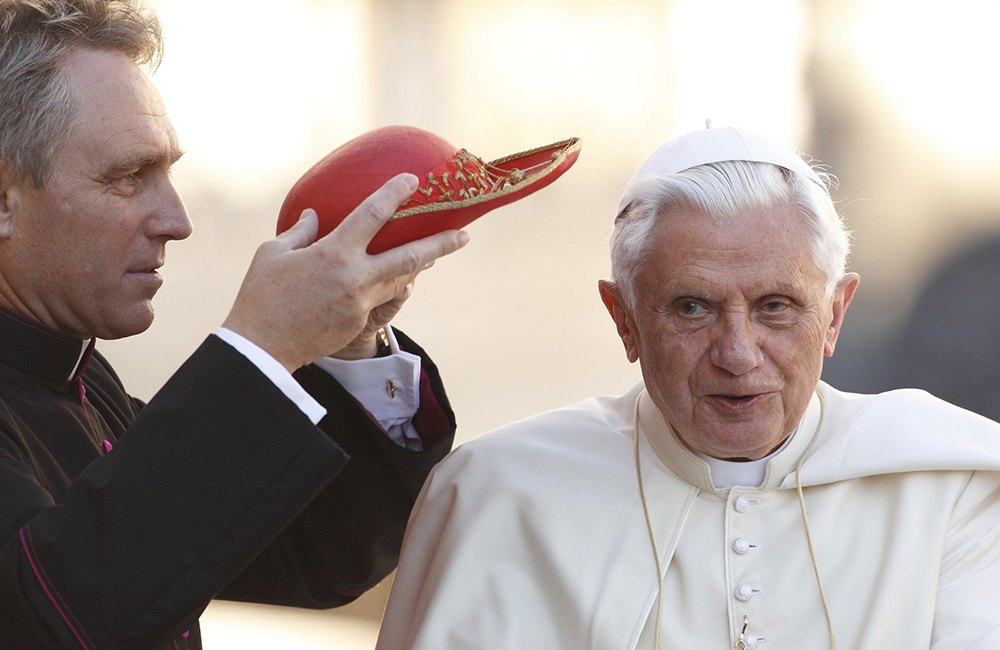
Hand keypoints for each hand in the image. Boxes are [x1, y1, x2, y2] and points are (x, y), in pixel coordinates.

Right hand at [222, 174, 467, 371]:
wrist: (262, 347)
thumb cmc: (261, 295)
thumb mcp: (273, 253)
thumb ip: (300, 231)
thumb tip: (315, 216)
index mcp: (334, 252)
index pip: (373, 214)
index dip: (396, 194)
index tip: (414, 181)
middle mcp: (356, 277)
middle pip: (411, 256)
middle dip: (442, 244)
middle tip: (465, 235)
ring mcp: (360, 303)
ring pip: (401, 279)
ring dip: (420, 266)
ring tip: (436, 254)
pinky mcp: (358, 322)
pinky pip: (381, 298)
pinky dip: (389, 285)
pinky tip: (394, 278)